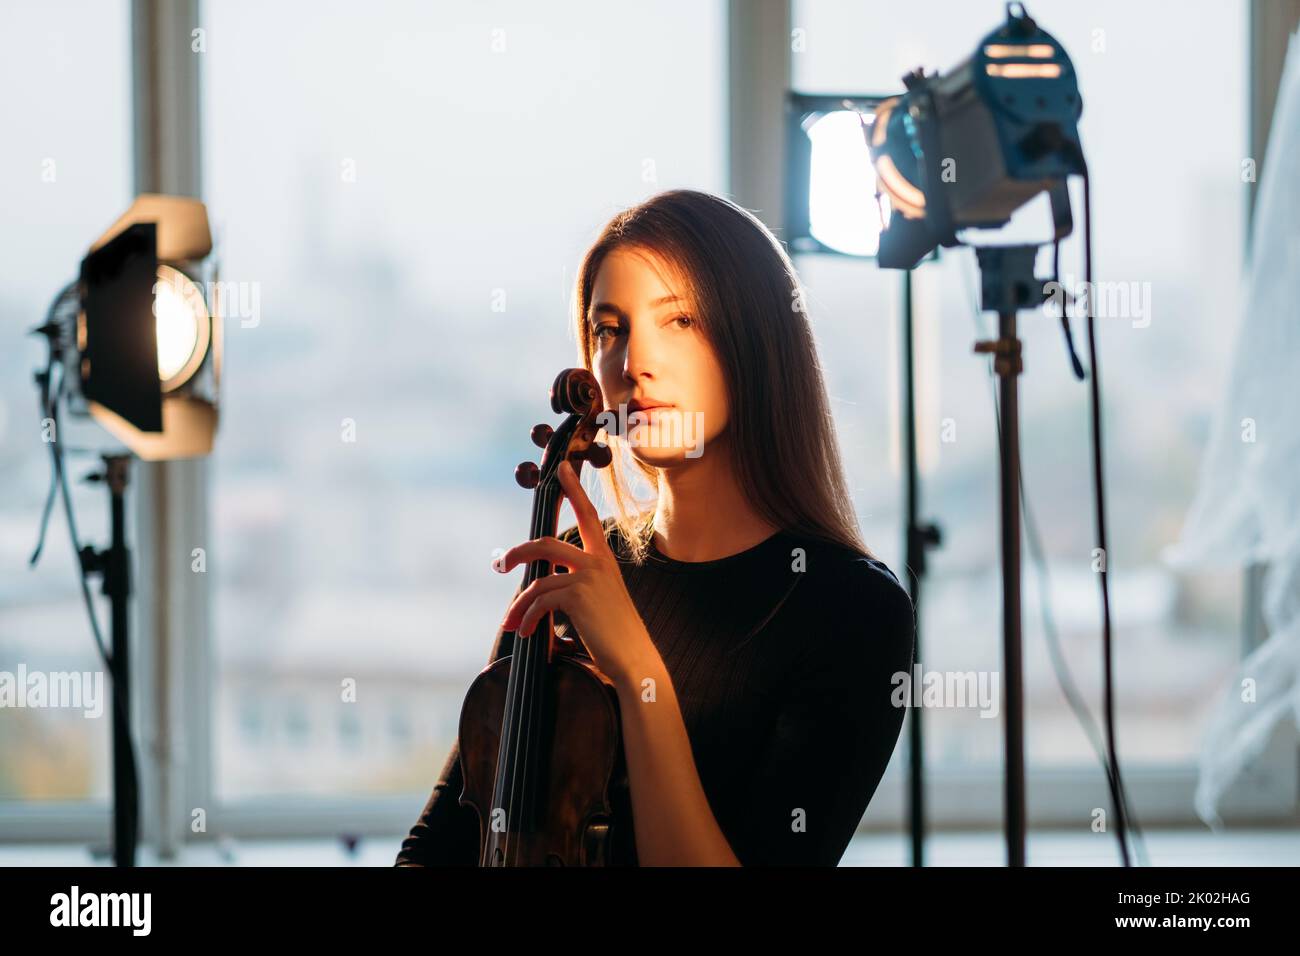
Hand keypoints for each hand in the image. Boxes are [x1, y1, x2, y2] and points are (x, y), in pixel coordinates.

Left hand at [494, 459, 655, 685]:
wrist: (635, 662)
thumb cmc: (616, 639)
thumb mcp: (597, 605)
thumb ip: (573, 590)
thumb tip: (540, 592)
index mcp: (604, 561)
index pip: (588, 516)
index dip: (575, 490)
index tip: (563, 469)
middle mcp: (598, 562)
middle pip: (546, 543)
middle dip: (517, 553)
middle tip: (500, 566)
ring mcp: (589, 577)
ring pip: (537, 577)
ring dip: (518, 604)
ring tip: (511, 623)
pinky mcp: (578, 595)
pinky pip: (540, 599)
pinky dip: (528, 617)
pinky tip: (527, 633)